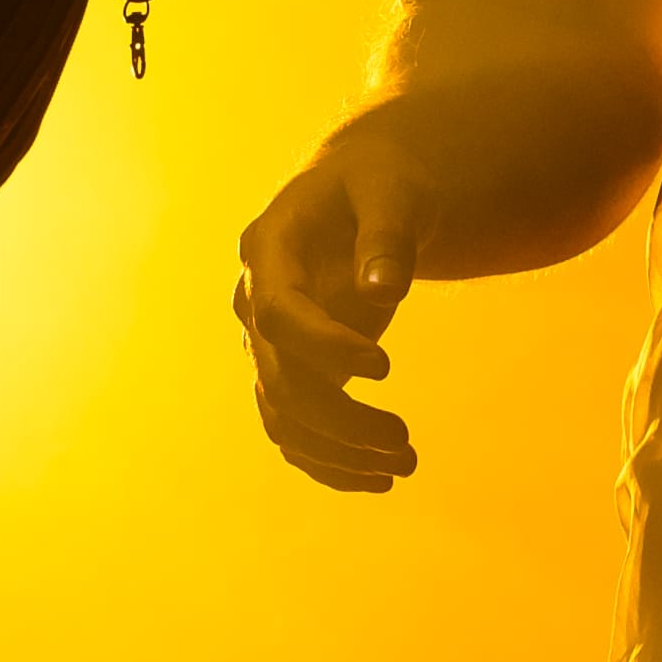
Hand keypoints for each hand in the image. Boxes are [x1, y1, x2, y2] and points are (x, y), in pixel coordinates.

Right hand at [230, 111, 430, 494]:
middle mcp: (255, 300)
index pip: (278, 313)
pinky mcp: (290, 367)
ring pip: (282, 416)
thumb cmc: (383, 182)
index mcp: (268, 248)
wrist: (369, 192)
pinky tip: (380, 478)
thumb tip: (384, 289)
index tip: (387, 368)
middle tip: (406, 442)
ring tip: (404, 466)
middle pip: (280, 378)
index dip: (324, 346)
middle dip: (341, 419)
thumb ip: (387, 236)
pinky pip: (294, 428)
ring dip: (337, 451)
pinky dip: (330, 460)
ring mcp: (267, 340)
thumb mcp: (393, 192)